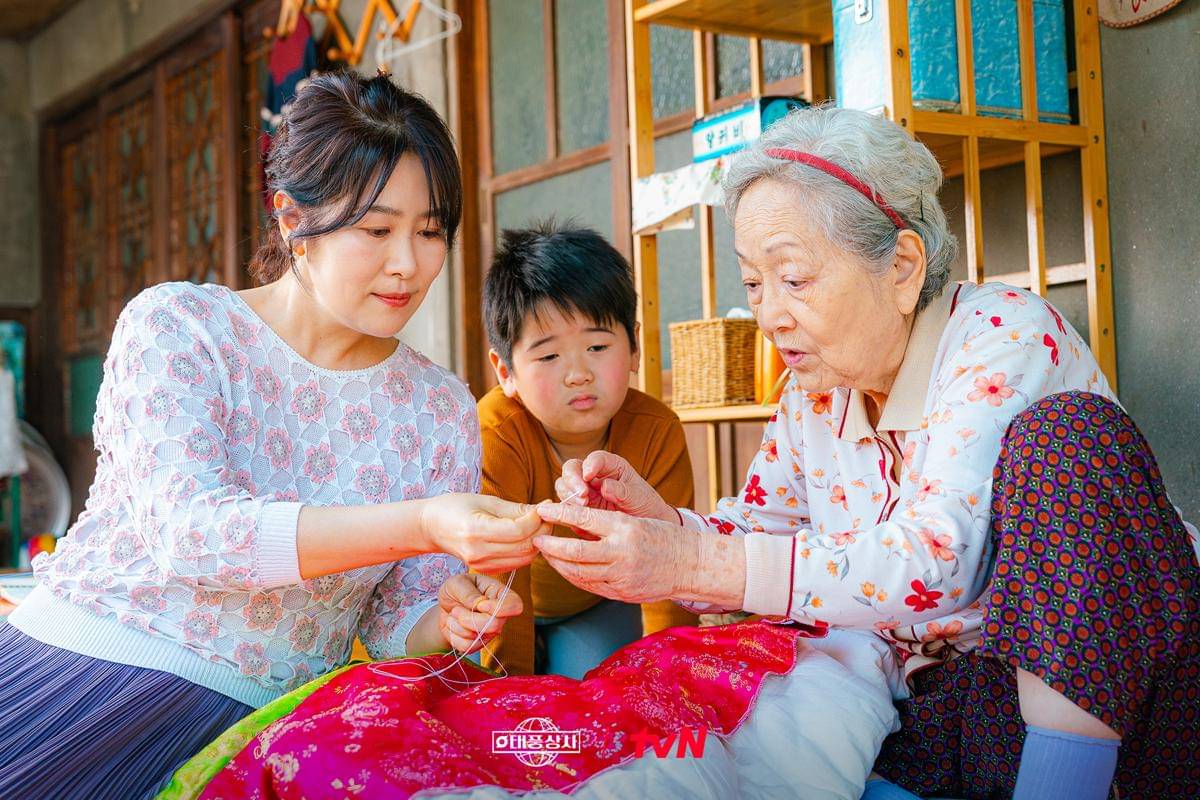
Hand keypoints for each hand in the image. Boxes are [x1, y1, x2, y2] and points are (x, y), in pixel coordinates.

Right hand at [419, 494, 545, 572]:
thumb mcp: (485, 500)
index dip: (537, 519)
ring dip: (538, 541)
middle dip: (543, 530)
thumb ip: (516, 509)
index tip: (546, 506)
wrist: (431, 527)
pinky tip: (528, 536)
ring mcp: (481, 565)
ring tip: (539, 524)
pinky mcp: (485, 570)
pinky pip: (516, 563)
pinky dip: (527, 550)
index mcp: (475, 530)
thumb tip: (544, 509)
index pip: (518, 531)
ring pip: (524, 558)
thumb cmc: (455, 507)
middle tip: (548, 515)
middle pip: (525, 547)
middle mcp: (478, 552)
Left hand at [437, 573, 523, 653]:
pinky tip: (453, 625)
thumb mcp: (457, 582)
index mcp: (499, 594)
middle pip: (495, 626)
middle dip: (470, 619)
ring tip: (454, 614)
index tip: (481, 604)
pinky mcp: (477, 643)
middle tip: (456, 610)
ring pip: (478, 638)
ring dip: (458, 626)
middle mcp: (499, 615)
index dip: (499, 608)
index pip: (515, 605)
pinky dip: (454, 636)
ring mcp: (489, 631)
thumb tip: (478, 604)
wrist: (444, 605)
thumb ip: (468, 593)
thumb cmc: (455, 589)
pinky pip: (467, 647)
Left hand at [532, 502, 692, 603]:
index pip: (584, 517)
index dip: (560, 514)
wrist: (691, 565)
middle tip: (536, 538)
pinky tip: (565, 569)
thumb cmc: (663, 538)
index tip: (543, 510)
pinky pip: (589, 585)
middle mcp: (621, 551)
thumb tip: (573, 524)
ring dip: (558, 563)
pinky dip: (573, 577)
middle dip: (551, 545)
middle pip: (574, 550)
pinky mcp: (621, 593)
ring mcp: (620, 575)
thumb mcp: (636, 521)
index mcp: (624, 527)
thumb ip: (606, 525)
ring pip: (578, 571)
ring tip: (546, 554)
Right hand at [555, 451, 677, 522]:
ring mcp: (583, 492)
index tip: (589, 476)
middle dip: (573, 480)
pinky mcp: (577, 509)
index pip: (595, 458)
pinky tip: (576, 519)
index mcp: (611, 466)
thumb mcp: (639, 497)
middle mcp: (593, 476)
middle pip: (571, 468)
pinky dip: (565, 511)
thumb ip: (623, 491)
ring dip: (568, 495)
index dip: (590, 464)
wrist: (645, 531)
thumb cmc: (645, 506)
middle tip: (583, 496)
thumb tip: (604, 486)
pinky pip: (563, 507)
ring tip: (583, 506)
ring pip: (563, 486)